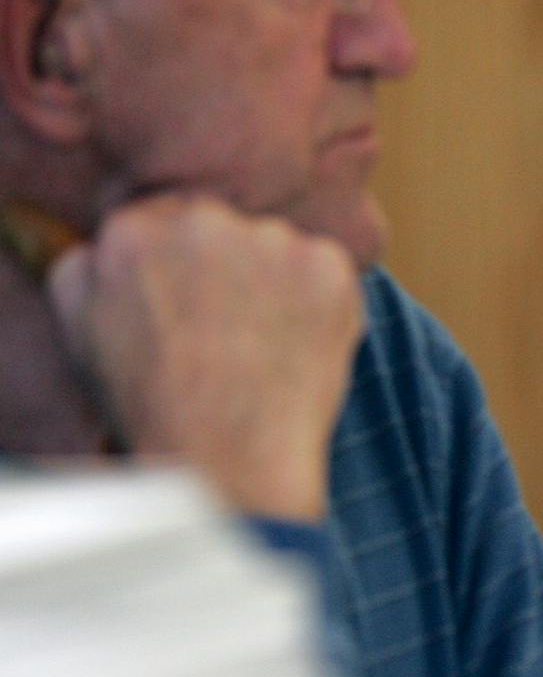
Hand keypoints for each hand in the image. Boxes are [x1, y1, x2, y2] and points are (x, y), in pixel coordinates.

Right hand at [47, 195, 363, 521]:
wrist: (229, 455)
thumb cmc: (152, 403)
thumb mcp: (82, 328)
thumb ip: (94, 263)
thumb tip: (118, 238)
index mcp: (133, 230)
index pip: (168, 221)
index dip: (185, 265)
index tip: (195, 301)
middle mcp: (202, 221)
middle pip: (223, 228)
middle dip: (229, 268)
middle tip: (230, 330)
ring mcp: (270, 240)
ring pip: (276, 249)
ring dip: (276, 284)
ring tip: (262, 348)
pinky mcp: (326, 266)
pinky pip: (325, 271)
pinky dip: (320, 302)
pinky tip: (299, 346)